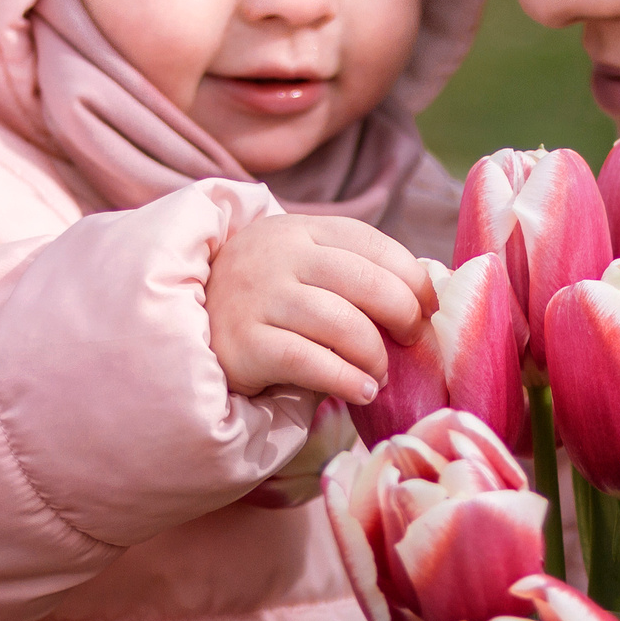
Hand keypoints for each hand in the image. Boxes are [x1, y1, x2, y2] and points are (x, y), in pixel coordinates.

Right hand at [206, 213, 435, 404]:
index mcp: (301, 229)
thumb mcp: (301, 264)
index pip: (372, 243)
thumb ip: (351, 270)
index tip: (429, 306)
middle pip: (365, 282)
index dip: (412, 276)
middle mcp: (279, 256)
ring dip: (375, 355)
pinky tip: (361, 391)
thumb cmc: (265, 296)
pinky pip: (310, 362)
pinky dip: (347, 380)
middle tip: (412, 341)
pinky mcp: (243, 343)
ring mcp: (258, 298)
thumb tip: (426, 296)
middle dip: (403, 315)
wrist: (191, 320)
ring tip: (380, 374)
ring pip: (341, 324)